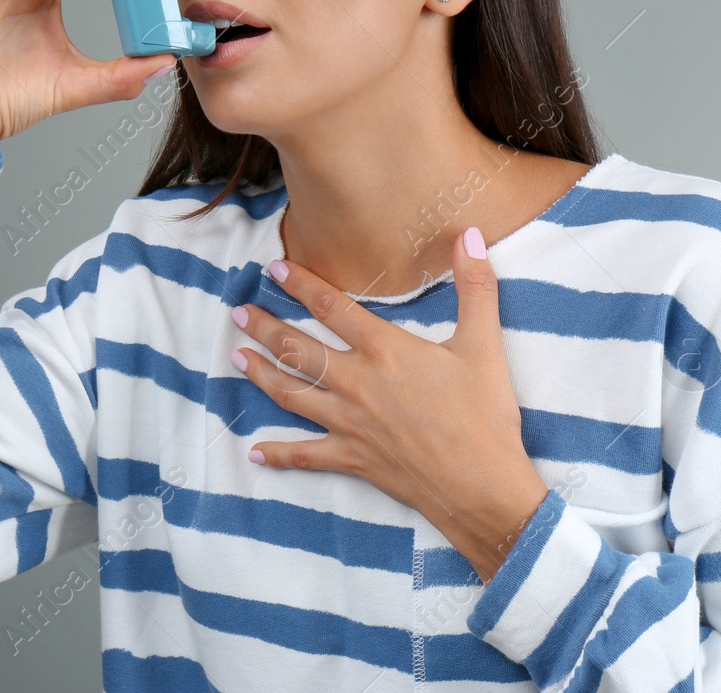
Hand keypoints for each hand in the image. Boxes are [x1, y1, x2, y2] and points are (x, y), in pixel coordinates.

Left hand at [229, 226, 549, 579]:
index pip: (332, 307)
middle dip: (264, 328)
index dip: (300, 285)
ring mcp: (349, 423)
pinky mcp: (352, 458)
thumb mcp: (484, 345)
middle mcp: (356, 383)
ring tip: (235, 357)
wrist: (482, 486)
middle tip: (237, 313)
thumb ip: (476, 286)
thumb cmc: (485, 416)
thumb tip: (469, 234)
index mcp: (384, 351)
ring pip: (290, 394)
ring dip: (259, 374)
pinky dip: (278, 454)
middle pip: (297, 348)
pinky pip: (305, 455)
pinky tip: (255, 452)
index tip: (273, 269)